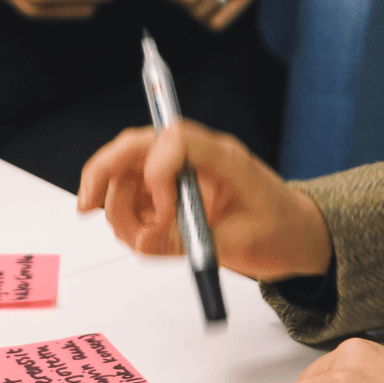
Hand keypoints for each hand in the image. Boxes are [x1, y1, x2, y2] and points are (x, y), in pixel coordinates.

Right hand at [77, 120, 331, 281]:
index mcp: (223, 157)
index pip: (174, 139)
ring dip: (117, 206)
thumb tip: (143, 243)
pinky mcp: (171, 193)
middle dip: (104, 170)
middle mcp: (196, 158)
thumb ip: (190, 242)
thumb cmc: (280, 230)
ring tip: (141, 238)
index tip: (165, 214)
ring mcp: (181, 174)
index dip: (156, 173)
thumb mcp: (242, 244)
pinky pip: (132, 198)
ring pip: (125, 173)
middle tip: (85, 205)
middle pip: (135, 144)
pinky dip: (126, 220)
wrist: (298, 236)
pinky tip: (146, 239)